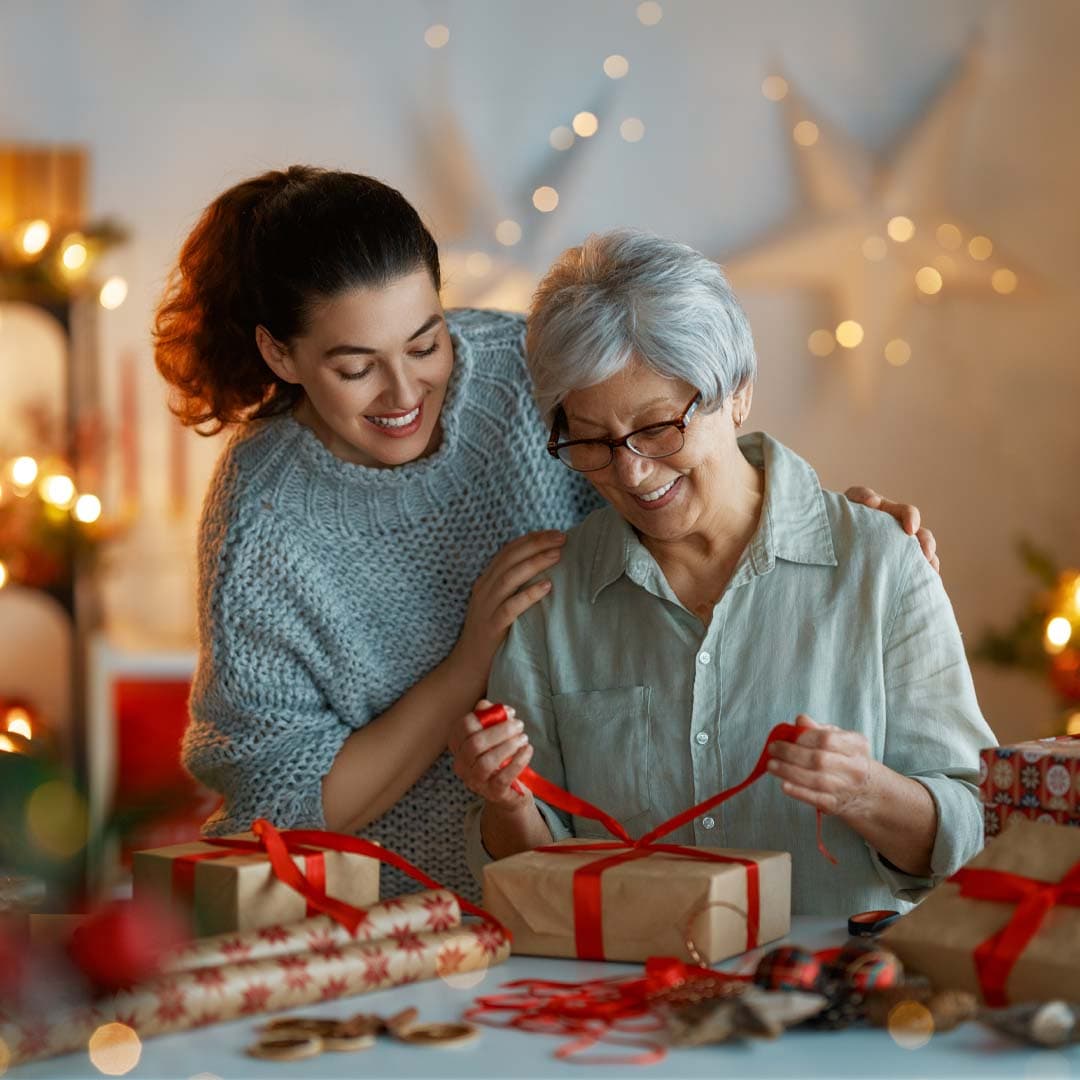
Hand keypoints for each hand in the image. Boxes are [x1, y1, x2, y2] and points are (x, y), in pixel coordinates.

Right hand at [449, 699, 534, 810]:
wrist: (509, 789)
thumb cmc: (501, 757)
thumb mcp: (495, 736)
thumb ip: (492, 718)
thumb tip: (497, 708)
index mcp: (459, 746)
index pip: (463, 727)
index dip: (485, 716)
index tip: (509, 712)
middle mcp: (462, 765)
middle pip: (475, 744)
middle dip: (500, 731)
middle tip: (519, 725)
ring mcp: (476, 781)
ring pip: (486, 762)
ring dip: (508, 746)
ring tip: (524, 738)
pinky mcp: (493, 792)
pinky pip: (503, 777)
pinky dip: (518, 761)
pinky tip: (527, 750)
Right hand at [450, 532, 564, 682]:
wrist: (467, 669)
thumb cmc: (491, 637)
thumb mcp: (499, 606)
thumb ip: (514, 589)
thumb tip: (546, 573)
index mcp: (486, 582)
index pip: (508, 551)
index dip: (531, 538)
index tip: (554, 532)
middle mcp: (484, 590)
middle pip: (510, 558)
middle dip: (537, 544)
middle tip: (563, 537)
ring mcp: (486, 607)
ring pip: (510, 577)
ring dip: (535, 563)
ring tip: (558, 555)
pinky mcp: (492, 627)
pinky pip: (510, 607)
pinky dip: (529, 594)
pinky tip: (547, 586)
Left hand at [767, 714, 873, 818]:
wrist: (870, 792)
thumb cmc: (849, 760)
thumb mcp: (842, 739)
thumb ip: (820, 729)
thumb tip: (800, 720)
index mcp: (856, 746)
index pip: (828, 739)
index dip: (804, 737)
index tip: (788, 736)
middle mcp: (854, 768)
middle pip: (819, 759)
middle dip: (790, 753)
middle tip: (772, 748)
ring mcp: (845, 788)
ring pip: (815, 780)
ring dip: (788, 771)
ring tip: (771, 765)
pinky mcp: (836, 805)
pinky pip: (815, 799)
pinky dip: (798, 791)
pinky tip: (784, 784)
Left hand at [844, 486, 938, 573]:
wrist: (836, 535)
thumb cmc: (844, 514)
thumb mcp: (850, 501)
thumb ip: (861, 495)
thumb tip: (874, 501)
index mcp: (891, 514)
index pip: (908, 513)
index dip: (912, 519)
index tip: (910, 530)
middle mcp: (901, 531)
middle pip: (922, 536)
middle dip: (927, 544)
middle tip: (925, 554)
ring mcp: (901, 549)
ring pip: (923, 554)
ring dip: (929, 562)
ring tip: (930, 572)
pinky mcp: (898, 566)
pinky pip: (915, 571)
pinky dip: (922, 576)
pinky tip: (923, 584)